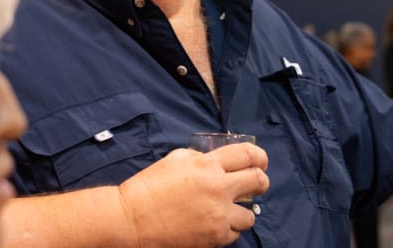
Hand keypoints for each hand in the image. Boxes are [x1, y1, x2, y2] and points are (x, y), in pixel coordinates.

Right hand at [117, 143, 269, 247]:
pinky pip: (234, 234)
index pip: (248, 154)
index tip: (260, 161)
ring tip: (229, 210)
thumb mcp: (175, 159)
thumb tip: (218, 161)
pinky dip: (227, 229)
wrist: (132, 219)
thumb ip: (200, 157)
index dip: (259, 157)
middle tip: (256, 185)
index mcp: (207, 164)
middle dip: (260, 181)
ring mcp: (218, 215)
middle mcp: (218, 188)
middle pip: (259, 181)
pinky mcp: (214, 237)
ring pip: (250, 214)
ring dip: (243, 211)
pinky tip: (214, 223)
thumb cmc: (149, 187)